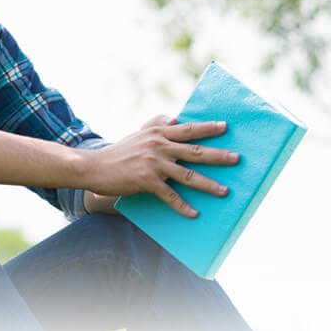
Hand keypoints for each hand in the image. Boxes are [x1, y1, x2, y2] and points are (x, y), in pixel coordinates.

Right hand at [81, 114, 237, 217]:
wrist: (94, 167)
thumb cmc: (120, 151)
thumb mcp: (139, 133)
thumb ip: (157, 125)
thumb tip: (174, 117)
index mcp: (159, 132)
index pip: (189, 128)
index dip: (208, 127)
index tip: (226, 127)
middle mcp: (159, 146)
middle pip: (195, 151)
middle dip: (218, 155)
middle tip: (237, 159)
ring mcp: (153, 164)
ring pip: (187, 175)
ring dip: (208, 185)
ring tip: (224, 191)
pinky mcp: (146, 181)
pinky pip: (169, 196)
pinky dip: (182, 206)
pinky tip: (194, 214)